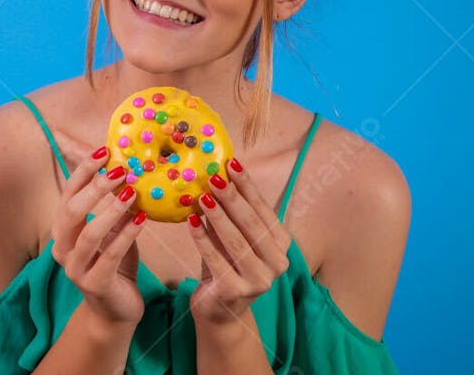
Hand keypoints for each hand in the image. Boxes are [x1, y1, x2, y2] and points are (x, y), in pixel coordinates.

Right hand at [50, 145, 149, 327]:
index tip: (105, 151)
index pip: (68, 193)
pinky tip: (142, 220)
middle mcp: (61, 248)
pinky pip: (110, 254)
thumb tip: (130, 169)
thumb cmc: (113, 263)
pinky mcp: (95, 284)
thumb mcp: (111, 230)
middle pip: (72, 210)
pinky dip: (126, 235)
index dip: (84, 170)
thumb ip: (113, 206)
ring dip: (111, 210)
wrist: (115, 311)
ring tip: (132, 193)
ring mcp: (75, 269)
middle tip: (122, 171)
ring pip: (89, 233)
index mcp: (62, 230)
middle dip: (96, 187)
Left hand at [187, 157, 292, 324]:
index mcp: (282, 245)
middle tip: (214, 177)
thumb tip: (219, 172)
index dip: (247, 185)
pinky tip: (191, 222)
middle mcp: (277, 263)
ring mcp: (258, 280)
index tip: (231, 163)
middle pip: (251, 224)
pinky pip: (215, 259)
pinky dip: (202, 239)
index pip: (263, 209)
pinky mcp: (235, 292)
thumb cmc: (228, 264)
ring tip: (201, 196)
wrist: (220, 309)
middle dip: (232, 198)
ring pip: (235, 241)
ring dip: (217, 217)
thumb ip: (235, 212)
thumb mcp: (236, 236)